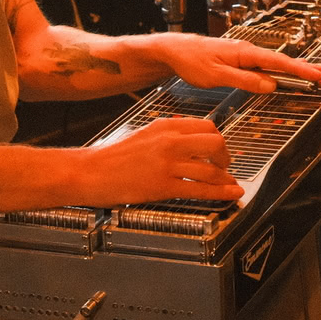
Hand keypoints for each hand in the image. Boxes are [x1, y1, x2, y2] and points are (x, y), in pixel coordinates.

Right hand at [82, 115, 244, 204]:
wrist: (89, 173)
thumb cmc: (112, 157)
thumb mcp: (144, 135)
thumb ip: (169, 135)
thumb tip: (192, 141)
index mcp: (165, 126)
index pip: (206, 125)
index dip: (218, 139)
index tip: (219, 149)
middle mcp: (169, 142)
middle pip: (215, 142)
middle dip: (225, 156)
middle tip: (224, 166)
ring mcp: (167, 164)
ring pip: (210, 169)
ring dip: (225, 178)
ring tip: (229, 183)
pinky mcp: (163, 186)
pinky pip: (200, 189)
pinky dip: (221, 193)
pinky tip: (232, 194)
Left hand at [151, 34, 320, 94]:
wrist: (174, 50)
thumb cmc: (191, 60)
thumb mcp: (216, 75)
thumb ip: (244, 81)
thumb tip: (270, 85)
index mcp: (246, 53)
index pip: (279, 63)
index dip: (301, 71)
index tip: (318, 77)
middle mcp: (249, 51)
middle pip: (284, 62)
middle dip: (308, 69)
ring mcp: (246, 56)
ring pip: (278, 64)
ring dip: (298, 71)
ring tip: (319, 75)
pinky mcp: (241, 61)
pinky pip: (267, 67)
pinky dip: (282, 71)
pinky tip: (289, 76)